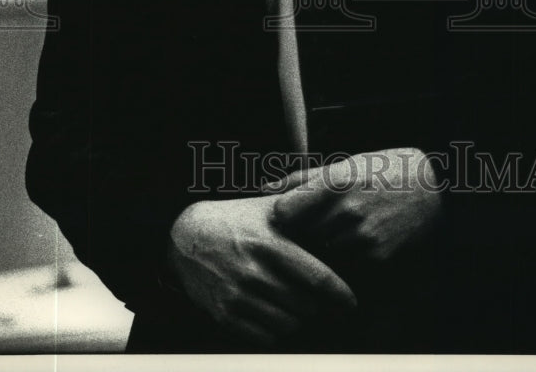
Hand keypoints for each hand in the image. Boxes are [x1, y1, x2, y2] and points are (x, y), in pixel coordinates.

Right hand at [166, 194, 357, 345]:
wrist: (185, 236)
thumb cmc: (235, 219)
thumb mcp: (267, 207)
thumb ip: (300, 206)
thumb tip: (335, 197)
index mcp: (269, 243)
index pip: (316, 277)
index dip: (339, 294)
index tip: (350, 302)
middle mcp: (254, 272)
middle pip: (306, 306)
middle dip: (320, 306)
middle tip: (324, 302)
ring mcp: (238, 296)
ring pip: (288, 325)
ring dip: (300, 320)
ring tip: (302, 308)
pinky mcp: (225, 314)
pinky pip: (265, 338)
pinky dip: (278, 332)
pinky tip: (279, 316)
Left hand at [262, 147, 442, 266]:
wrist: (435, 187)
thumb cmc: (384, 169)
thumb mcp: (345, 163)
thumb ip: (303, 179)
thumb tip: (266, 189)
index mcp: (335, 181)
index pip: (283, 211)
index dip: (282, 214)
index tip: (288, 213)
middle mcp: (347, 211)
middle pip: (300, 234)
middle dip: (301, 232)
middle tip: (312, 224)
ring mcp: (363, 237)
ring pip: (322, 252)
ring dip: (323, 246)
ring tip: (338, 230)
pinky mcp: (377, 258)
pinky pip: (346, 263)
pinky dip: (346, 256)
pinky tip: (357, 240)